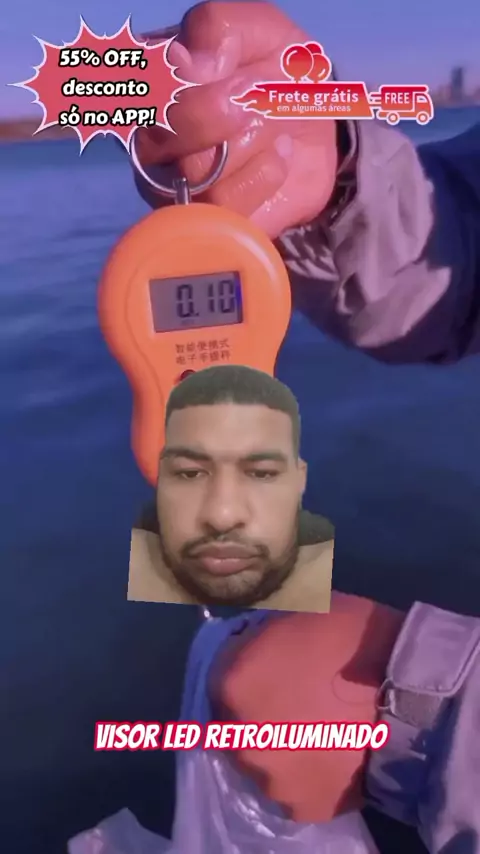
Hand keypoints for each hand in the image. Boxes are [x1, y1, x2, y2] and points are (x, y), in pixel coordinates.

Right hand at [135, 2, 337, 239]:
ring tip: (277, 131)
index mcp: (152, 86)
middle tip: (257, 99)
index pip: (143, 89)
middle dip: (223, 112)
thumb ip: (219, 30)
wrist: (318, 132)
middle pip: (161, 133)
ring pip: (197, 171)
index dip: (195, 84)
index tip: (243, 75)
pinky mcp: (208, 222)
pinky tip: (280, 158)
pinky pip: (224, 207)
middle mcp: (149, 141)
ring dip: (252, 142)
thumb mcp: (261, 32)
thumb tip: (189, 66)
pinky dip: (264, 175)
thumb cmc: (278, 75)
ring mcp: (174, 189)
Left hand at [208, 593, 404, 822]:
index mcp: (234, 683)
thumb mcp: (301, 610)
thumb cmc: (354, 639)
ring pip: (266, 761)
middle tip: (295, 700)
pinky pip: (297, 789)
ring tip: (319, 730)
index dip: (243, 671)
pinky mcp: (305, 805)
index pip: (219, 679)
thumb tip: (251, 635)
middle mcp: (241, 737)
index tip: (267, 668)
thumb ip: (264, 629)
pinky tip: (334, 755)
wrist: (411, 691)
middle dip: (258, 713)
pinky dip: (309, 775)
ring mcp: (272, 778)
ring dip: (281, 747)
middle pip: (237, 726)